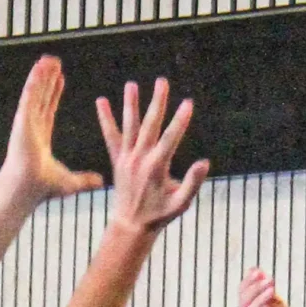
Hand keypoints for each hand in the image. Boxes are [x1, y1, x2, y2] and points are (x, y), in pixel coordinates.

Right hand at [0, 56, 105, 213]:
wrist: (26, 189)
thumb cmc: (42, 188)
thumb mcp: (70, 182)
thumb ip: (86, 180)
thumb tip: (101, 181)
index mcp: (40, 137)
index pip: (48, 109)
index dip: (53, 93)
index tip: (60, 79)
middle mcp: (32, 127)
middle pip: (41, 97)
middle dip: (47, 79)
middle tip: (53, 62)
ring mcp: (26, 122)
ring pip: (35, 92)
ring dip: (41, 75)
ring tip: (47, 59)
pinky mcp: (22, 120)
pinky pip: (29, 96)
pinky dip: (34, 81)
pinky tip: (39, 68)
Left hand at [97, 79, 208, 230]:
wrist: (131, 225)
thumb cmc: (160, 215)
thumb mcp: (181, 203)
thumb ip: (193, 183)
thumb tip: (204, 163)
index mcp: (157, 167)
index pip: (171, 138)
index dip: (180, 121)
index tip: (188, 103)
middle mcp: (140, 159)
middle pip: (150, 125)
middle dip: (157, 103)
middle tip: (162, 82)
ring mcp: (127, 158)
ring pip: (129, 126)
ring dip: (130, 104)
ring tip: (131, 85)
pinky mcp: (117, 159)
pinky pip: (111, 135)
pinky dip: (105, 119)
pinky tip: (101, 101)